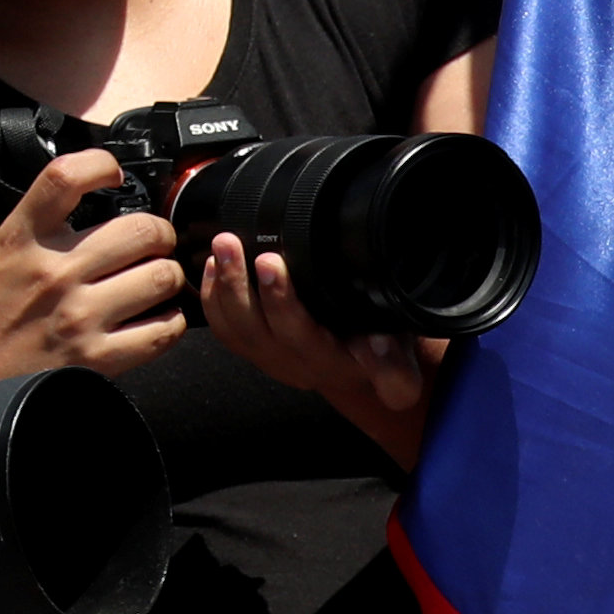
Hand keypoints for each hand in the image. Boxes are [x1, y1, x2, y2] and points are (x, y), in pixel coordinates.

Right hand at [0, 149, 186, 411]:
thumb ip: (7, 222)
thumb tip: (35, 189)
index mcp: (19, 241)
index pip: (65, 178)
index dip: (101, 165)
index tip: (112, 174)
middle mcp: (52, 273)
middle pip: (142, 229)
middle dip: (157, 232)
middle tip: (150, 242)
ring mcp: (79, 316)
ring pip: (164, 276)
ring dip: (167, 276)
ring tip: (153, 281)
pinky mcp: (99, 358)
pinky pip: (165, 328)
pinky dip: (170, 322)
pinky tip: (154, 318)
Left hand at [199, 233, 436, 466]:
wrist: (366, 368)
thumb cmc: (385, 350)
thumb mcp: (402, 363)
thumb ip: (396, 370)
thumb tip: (381, 348)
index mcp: (329, 363)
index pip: (299, 334)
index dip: (280, 301)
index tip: (271, 262)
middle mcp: (294, 365)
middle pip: (255, 329)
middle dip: (239, 283)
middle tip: (232, 242)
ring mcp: (270, 357)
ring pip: (233, 327)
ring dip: (222, 284)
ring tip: (221, 245)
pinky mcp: (255, 348)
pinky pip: (223, 328)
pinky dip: (212, 296)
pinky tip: (213, 265)